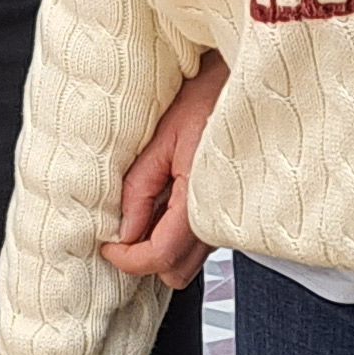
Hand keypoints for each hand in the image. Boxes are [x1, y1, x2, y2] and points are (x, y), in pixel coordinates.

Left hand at [98, 56, 224, 286]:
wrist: (245, 83)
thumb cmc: (212, 98)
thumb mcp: (164, 138)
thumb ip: (140, 189)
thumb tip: (122, 230)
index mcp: (202, 202)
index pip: (159, 256)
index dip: (126, 258)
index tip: (107, 244)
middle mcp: (220, 219)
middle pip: (175, 271)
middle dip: (144, 257)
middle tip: (124, 225)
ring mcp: (227, 219)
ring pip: (187, 261)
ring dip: (160, 245)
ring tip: (146, 207)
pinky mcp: (227, 212)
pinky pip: (198, 242)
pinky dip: (175, 233)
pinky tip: (166, 200)